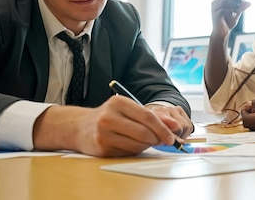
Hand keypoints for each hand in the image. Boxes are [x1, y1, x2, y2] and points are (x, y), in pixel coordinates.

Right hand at [33, 95, 190, 156]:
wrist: (80, 126)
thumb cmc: (109, 116)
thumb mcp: (128, 109)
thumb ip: (151, 116)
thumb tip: (174, 127)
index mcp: (119, 102)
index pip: (147, 116)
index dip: (163, 128)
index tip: (172, 136)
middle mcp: (109, 117)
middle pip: (144, 132)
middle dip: (158, 139)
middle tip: (164, 141)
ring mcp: (104, 133)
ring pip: (137, 144)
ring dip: (147, 145)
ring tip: (147, 141)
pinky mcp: (101, 148)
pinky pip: (127, 152)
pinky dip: (135, 150)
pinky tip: (133, 145)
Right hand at [211, 0, 250, 37]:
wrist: (222, 33)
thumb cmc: (228, 22)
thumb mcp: (237, 14)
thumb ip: (241, 8)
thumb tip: (249, 2)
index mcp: (220, 0)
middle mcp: (215, 2)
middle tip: (242, 1)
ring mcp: (214, 8)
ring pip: (224, 0)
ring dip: (233, 4)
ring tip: (238, 10)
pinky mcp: (215, 15)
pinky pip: (223, 10)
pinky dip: (230, 11)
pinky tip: (233, 15)